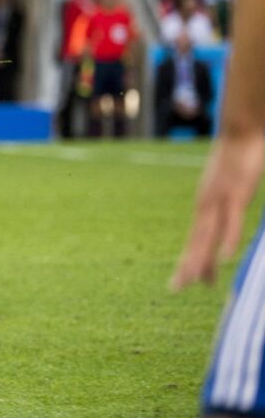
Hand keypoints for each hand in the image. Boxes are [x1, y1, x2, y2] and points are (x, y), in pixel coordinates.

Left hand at [170, 133, 264, 289]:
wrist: (241, 129)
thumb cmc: (237, 159)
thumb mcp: (230, 186)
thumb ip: (227, 206)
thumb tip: (226, 226)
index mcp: (206, 204)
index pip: (196, 238)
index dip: (191, 261)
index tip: (185, 282)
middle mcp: (207, 203)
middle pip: (196, 240)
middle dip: (187, 265)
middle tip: (175, 288)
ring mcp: (220, 198)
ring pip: (208, 234)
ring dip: (201, 258)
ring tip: (193, 280)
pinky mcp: (236, 191)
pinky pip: (232, 220)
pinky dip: (228, 238)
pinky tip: (225, 256)